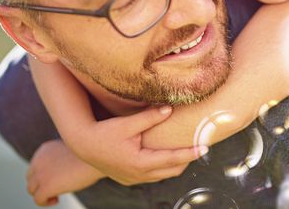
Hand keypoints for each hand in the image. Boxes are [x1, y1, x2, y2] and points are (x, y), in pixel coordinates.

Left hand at [28, 140, 100, 205]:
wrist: (97, 154)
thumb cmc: (92, 153)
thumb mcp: (73, 149)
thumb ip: (63, 157)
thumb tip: (64, 171)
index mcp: (45, 149)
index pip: (36, 165)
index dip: (45, 174)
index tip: (58, 179)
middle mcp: (39, 160)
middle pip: (30, 177)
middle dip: (41, 184)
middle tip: (57, 188)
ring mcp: (41, 174)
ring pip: (31, 189)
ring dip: (42, 194)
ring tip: (56, 196)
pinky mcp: (46, 186)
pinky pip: (38, 199)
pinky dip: (45, 202)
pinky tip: (57, 200)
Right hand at [74, 105, 207, 185]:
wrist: (82, 145)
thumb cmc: (104, 132)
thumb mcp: (127, 123)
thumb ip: (149, 117)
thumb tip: (169, 108)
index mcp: (141, 162)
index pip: (173, 159)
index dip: (190, 153)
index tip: (205, 147)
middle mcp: (139, 175)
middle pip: (172, 170)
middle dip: (186, 159)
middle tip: (198, 145)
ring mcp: (134, 179)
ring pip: (162, 175)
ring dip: (174, 164)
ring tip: (185, 150)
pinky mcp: (129, 179)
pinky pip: (152, 176)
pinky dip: (162, 167)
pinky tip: (164, 155)